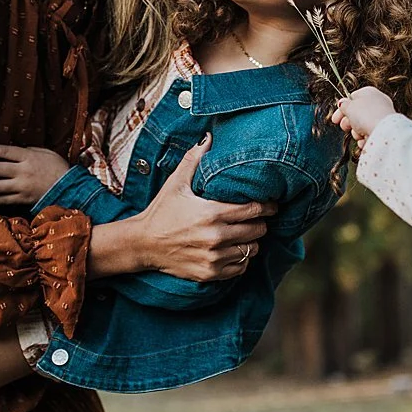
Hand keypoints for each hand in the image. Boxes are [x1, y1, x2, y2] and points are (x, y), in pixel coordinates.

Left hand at [0, 143, 72, 206]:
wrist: (71, 189)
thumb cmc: (57, 167)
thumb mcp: (44, 152)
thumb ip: (26, 150)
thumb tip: (8, 149)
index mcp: (28, 157)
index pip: (1, 151)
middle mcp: (22, 172)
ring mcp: (21, 188)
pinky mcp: (22, 200)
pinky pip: (1, 200)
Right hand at [130, 139, 273, 282]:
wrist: (142, 244)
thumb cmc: (161, 212)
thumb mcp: (175, 184)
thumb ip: (193, 161)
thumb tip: (208, 138)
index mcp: (211, 213)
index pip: (254, 210)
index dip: (266, 206)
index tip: (270, 205)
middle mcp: (215, 237)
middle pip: (257, 230)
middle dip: (259, 223)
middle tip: (255, 219)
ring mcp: (213, 257)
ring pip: (250, 250)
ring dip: (250, 242)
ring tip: (243, 234)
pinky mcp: (210, 273)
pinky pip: (240, 268)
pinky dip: (240, 259)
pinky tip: (232, 250)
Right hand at [329, 86, 396, 150]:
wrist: (384, 131)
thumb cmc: (366, 115)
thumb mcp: (349, 107)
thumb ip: (343, 105)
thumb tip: (342, 103)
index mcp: (369, 93)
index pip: (352, 98)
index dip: (341, 109)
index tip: (335, 119)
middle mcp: (377, 103)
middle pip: (356, 113)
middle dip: (348, 123)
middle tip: (345, 127)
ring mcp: (381, 117)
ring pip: (361, 126)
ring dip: (356, 132)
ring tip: (359, 133)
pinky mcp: (383, 129)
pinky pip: (369, 134)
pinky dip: (365, 138)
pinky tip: (365, 139)